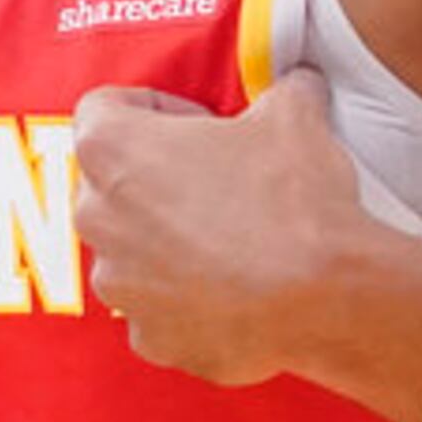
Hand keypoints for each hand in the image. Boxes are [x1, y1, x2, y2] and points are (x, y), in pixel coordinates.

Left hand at [72, 70, 421, 413]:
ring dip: (167, 245)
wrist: (324, 297)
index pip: (100, 109)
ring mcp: (119, 285)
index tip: (196, 122)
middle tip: (217, 182)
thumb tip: (299, 83)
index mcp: (112, 150)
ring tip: (232, 242)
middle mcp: (97, 218)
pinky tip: (238, 293)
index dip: (151, 108)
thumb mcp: (294, 116)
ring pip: (131, 253)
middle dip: (156, 181)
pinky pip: (158, 312)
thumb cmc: (294, 198)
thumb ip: (282, 90)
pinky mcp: (149, 338)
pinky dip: (188, 302)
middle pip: (110, 185)